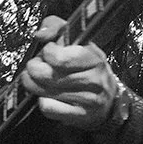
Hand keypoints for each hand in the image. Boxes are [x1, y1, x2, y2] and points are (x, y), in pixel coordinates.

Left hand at [20, 15, 118, 130]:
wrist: (108, 100)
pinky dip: (43, 102)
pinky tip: (47, 96)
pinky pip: (48, 108)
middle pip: (48, 75)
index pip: (59, 57)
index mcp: (94, 57)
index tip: (48, 52)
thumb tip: (40, 34)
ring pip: (45, 92)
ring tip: (37, 80)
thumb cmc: (87, 67)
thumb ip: (56, 28)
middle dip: (34, 69)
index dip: (47, 52)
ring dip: (34, 85)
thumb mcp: (77, 40)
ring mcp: (89, 99)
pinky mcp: (80, 115)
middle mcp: (94, 78)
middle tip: (35, 66)